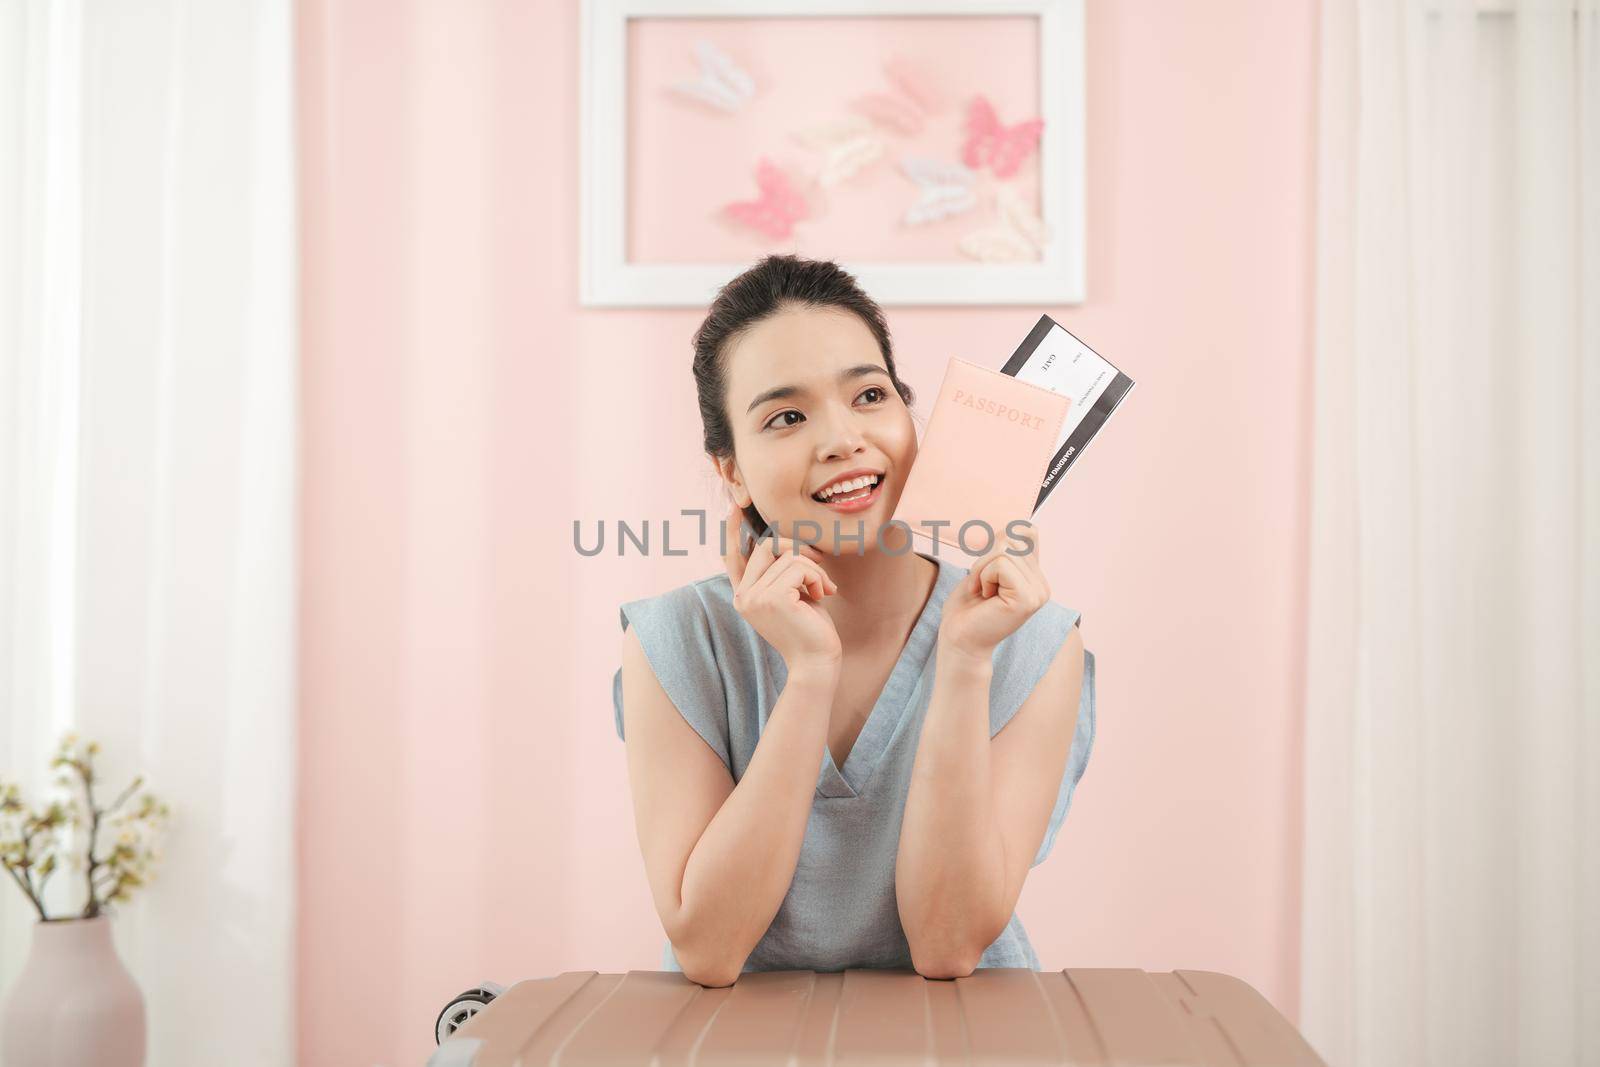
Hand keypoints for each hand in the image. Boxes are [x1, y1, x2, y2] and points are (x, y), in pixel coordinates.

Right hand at [722, 499, 841, 672]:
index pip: (733, 558)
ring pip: (788, 556)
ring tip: (822, 592)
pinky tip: (823, 596)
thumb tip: (780, 540)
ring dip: (814, 570)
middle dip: (798, 550)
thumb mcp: (792, 595)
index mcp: (744, 596)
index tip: (734, 507)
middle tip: (819, 568)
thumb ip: (781, 572)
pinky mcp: (772, 598)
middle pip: (767, 547)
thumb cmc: (810, 629)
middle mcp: (743, 596)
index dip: (733, 531)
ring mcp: (754, 597)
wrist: (817, 662)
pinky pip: (800, 567)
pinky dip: (818, 577)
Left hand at [937, 523, 1050, 663]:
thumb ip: (1007, 548)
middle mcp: (1042, 585)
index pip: (1026, 532)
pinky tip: (986, 598)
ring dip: (982, 570)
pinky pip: (1000, 564)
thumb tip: (1020, 523)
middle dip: (985, 559)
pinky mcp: (1028, 598)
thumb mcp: (987, 568)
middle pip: (1012, 539)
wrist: (958, 640)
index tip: (987, 570)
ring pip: (1004, 551)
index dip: (999, 542)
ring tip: (983, 593)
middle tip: (981, 586)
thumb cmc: (967, 608)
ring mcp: (1038, 592)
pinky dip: (984, 577)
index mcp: (1036, 577)